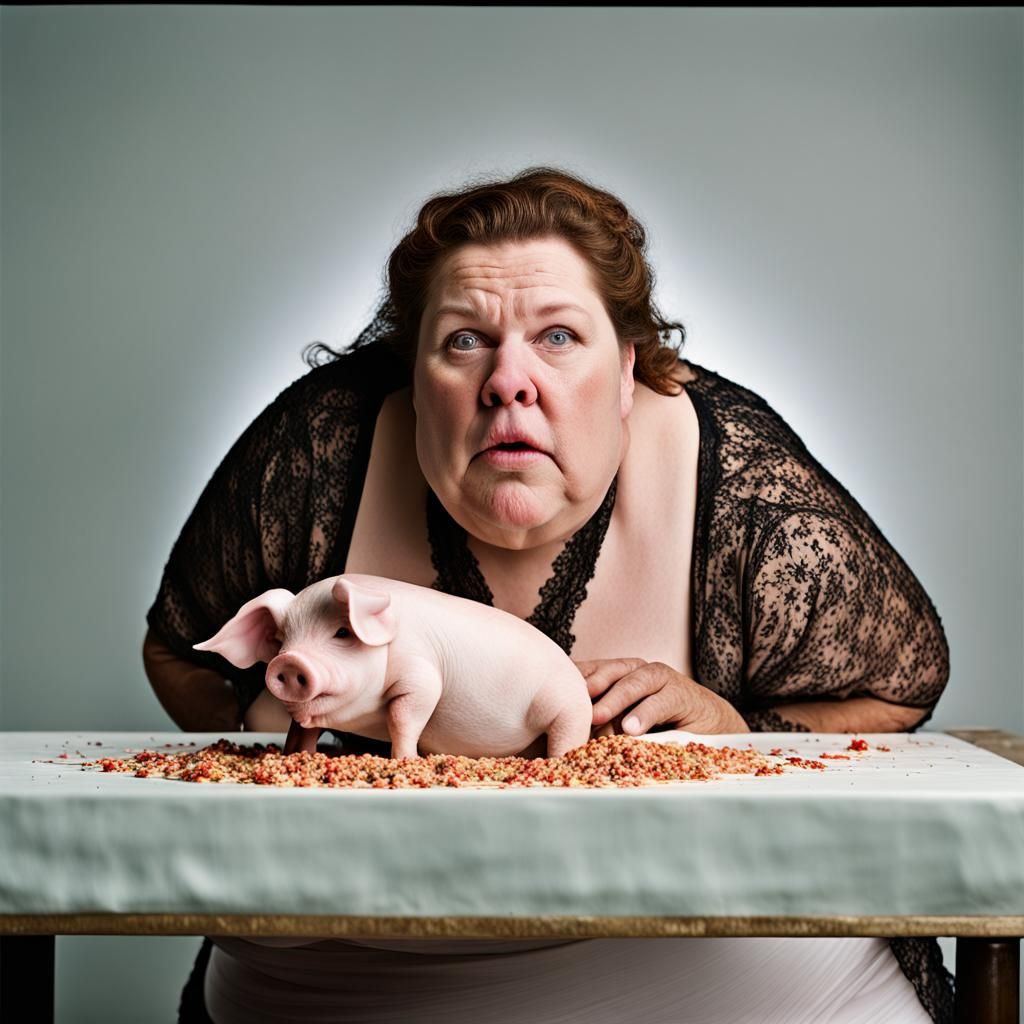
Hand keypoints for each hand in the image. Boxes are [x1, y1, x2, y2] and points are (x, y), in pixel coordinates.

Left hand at [575, 658, 749, 736]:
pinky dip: (645, 714)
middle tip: (568, 704)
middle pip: (607, 672)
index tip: (548, 695)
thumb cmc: (658, 727)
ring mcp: (661, 680)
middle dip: (587, 686)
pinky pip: (661, 701)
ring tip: (597, 717)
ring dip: (614, 699)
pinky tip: (631, 729)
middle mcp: (637, 670)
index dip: (570, 682)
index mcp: (618, 673)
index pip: (589, 672)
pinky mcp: (682, 694)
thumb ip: (598, 723)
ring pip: (633, 683)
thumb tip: (561, 740)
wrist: (710, 726)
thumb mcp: (622, 723)